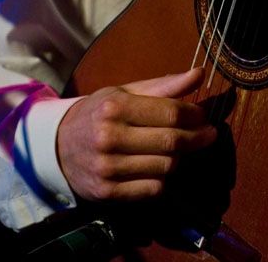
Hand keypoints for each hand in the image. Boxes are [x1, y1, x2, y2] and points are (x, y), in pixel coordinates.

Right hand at [57, 67, 216, 201]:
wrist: (58, 146)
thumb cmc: (99, 113)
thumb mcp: (125, 91)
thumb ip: (163, 85)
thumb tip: (199, 74)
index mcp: (115, 107)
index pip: (169, 113)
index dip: (194, 115)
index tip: (204, 115)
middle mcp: (110, 137)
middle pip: (171, 141)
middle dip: (198, 138)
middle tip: (209, 134)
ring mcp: (108, 168)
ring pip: (166, 167)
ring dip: (181, 158)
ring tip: (181, 148)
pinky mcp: (108, 192)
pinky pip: (153, 189)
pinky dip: (164, 179)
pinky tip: (162, 166)